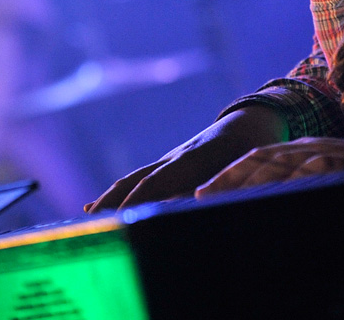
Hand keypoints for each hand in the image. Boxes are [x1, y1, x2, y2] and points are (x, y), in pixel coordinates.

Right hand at [84, 105, 286, 211]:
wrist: (253, 119)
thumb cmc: (254, 146)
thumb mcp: (246, 167)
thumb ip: (225, 186)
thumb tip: (206, 203)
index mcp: (194, 158)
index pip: (157, 181)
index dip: (137, 200)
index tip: (119, 219)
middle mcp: (176, 157)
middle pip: (137, 179)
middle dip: (114, 202)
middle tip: (90, 225)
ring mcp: (171, 158)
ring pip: (134, 177)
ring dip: (111, 197)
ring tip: (89, 217)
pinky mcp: (172, 163)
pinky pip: (140, 178)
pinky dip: (120, 193)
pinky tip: (101, 206)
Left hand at [195, 136, 343, 197]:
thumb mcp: (324, 178)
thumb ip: (298, 185)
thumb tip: (266, 203)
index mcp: (301, 150)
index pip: (258, 157)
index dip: (229, 174)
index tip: (201, 192)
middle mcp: (310, 146)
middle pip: (263, 158)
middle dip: (231, 176)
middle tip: (203, 194)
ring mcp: (329, 151)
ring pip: (286, 161)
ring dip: (256, 176)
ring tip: (230, 193)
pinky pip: (320, 166)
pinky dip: (301, 174)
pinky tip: (283, 185)